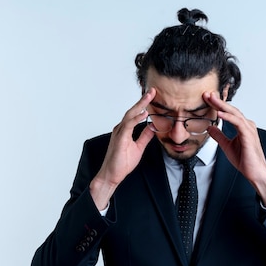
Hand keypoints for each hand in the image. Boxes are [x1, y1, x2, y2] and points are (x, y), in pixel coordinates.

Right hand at [90, 88, 156, 209]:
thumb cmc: (122, 163)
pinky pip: (128, 126)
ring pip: (130, 115)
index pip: (135, 114)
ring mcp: (119, 133)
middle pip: (133, 111)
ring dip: (140, 105)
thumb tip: (153, 127)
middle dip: (143, 100)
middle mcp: (121, 129)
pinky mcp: (120, 139)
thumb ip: (145, 136)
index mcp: (125, 130)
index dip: (144, 104)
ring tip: (149, 97)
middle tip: (152, 91)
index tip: (153, 96)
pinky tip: (143, 114)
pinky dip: (136, 119)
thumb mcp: (139, 147)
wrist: (112, 175)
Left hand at [203, 91, 265, 206]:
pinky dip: (228, 117)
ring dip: (222, 105)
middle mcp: (247, 125)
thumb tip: (210, 128)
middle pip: (231, 109)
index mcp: (242, 127)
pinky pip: (237, 123)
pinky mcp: (248, 135)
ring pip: (234, 113)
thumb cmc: (245, 161)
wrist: (255, 172)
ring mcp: (249, 129)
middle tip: (207, 93)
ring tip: (211, 99)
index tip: (207, 99)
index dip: (218, 105)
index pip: (229, 112)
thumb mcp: (226, 146)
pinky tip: (219, 113)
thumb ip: (219, 136)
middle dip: (218, 101)